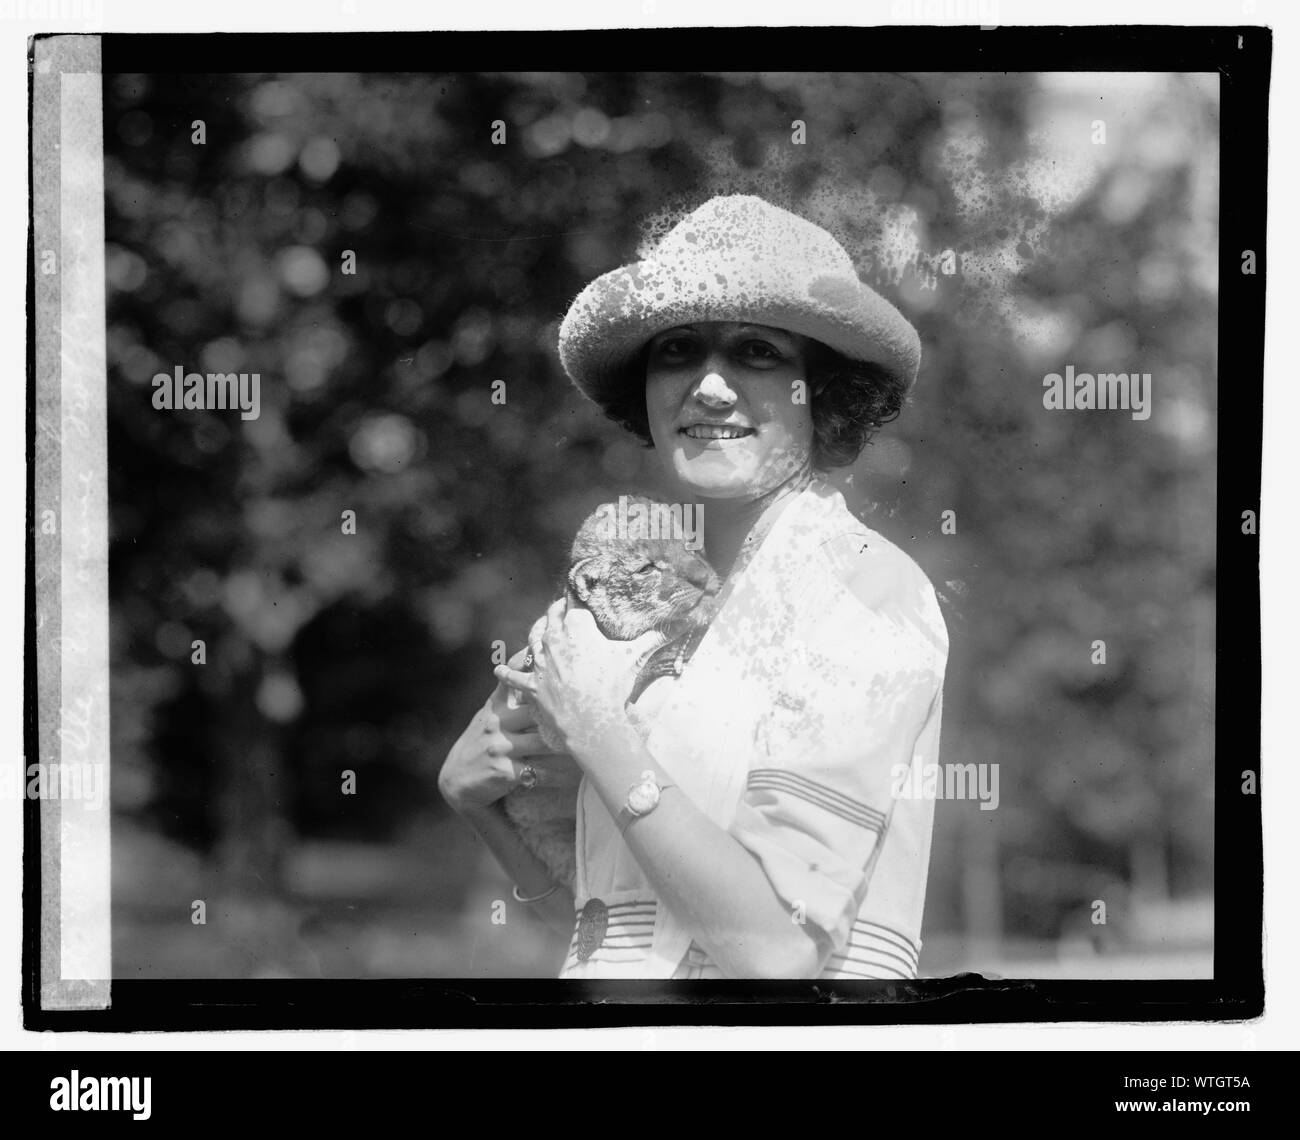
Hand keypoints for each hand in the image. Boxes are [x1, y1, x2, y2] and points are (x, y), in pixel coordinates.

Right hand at [438, 651, 580, 815]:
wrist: (456, 782)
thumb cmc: (481, 744)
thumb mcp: (489, 716)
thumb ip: (508, 696)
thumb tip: (530, 664)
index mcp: (495, 707)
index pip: (512, 681)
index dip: (527, 667)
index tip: (548, 659)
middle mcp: (497, 723)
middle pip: (538, 711)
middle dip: (562, 714)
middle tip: (589, 715)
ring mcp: (500, 746)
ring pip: (545, 743)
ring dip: (567, 747)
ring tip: (589, 745)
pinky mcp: (505, 771)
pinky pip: (542, 772)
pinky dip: (561, 775)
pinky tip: (575, 775)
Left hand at [494, 599, 660, 762]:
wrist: (591, 719)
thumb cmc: (613, 686)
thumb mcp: (635, 658)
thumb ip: (656, 637)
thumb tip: (684, 622)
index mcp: (577, 629)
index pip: (574, 607)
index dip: (575, 601)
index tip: (576, 597)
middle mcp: (554, 641)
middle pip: (550, 619)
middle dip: (555, 612)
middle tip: (558, 609)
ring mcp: (541, 663)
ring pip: (532, 640)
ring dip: (535, 633)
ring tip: (538, 629)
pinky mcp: (532, 686)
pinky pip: (514, 677)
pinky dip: (506, 673)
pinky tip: (497, 669)